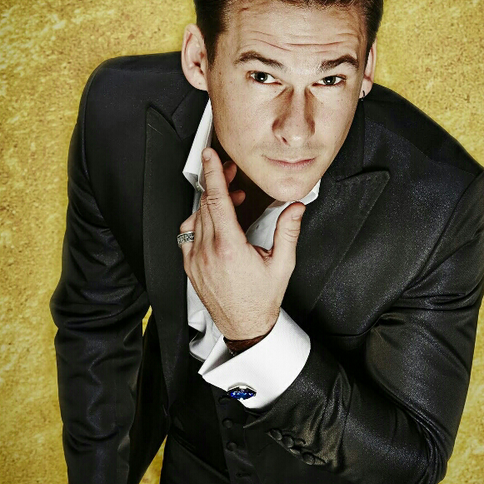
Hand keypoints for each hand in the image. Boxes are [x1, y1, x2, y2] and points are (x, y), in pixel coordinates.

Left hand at [179, 148, 305, 339]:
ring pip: (196, 217)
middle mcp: (208, 252)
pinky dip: (199, 221)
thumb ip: (288, 232)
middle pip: (206, 204)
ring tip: (230, 201)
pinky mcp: (190, 266)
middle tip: (230, 173)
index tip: (210, 156)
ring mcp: (196, 260)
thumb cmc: (261, 300)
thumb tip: (295, 208)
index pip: (217, 201)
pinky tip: (213, 221)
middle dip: (217, 183)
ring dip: (211, 203)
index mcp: (230, 249)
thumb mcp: (282, 265)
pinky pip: (187, 234)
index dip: (213, 174)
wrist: (244, 326)